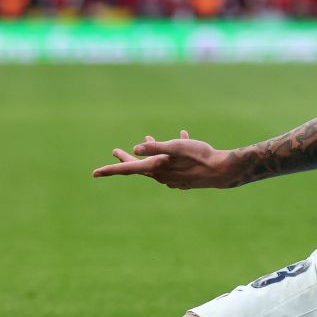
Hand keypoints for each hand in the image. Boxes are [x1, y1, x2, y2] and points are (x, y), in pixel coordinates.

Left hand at [92, 130, 233, 188]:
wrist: (222, 171)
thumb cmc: (199, 156)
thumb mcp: (177, 147)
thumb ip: (157, 147)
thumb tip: (135, 148)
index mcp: (156, 168)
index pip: (128, 169)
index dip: (110, 169)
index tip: (95, 173)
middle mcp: (161, 176)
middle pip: (139, 167)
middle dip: (127, 158)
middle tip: (115, 151)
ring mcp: (173, 178)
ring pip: (156, 164)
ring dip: (151, 152)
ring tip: (149, 138)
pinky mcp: (183, 177)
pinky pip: (172, 164)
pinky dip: (170, 153)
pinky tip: (180, 138)